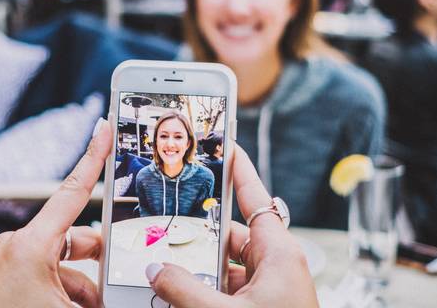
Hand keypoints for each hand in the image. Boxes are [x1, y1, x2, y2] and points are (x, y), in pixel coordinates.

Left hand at [0, 119, 111, 307]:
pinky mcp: (3, 277)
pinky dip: (65, 290)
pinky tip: (77, 307)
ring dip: (84, 284)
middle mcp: (17, 246)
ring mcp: (8, 261)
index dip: (94, 156)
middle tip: (118, 277)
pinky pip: (46, 274)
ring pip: (62, 261)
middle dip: (99, 260)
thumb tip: (127, 295)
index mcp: (30, 245)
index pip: (73, 191)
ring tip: (95, 304)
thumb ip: (101, 295)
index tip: (105, 128)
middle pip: (76, 238)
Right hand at [147, 145, 318, 307]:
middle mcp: (278, 266)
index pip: (255, 198)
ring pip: (229, 267)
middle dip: (201, 237)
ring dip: (202, 272)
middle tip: (168, 231)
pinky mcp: (265, 306)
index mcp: (280, 254)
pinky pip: (232, 290)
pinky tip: (184, 299)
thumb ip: (186, 291)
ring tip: (169, 274)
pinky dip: (209, 291)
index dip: (239, 170)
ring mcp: (272, 290)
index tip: (227, 145)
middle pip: (232, 236)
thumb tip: (156, 271)